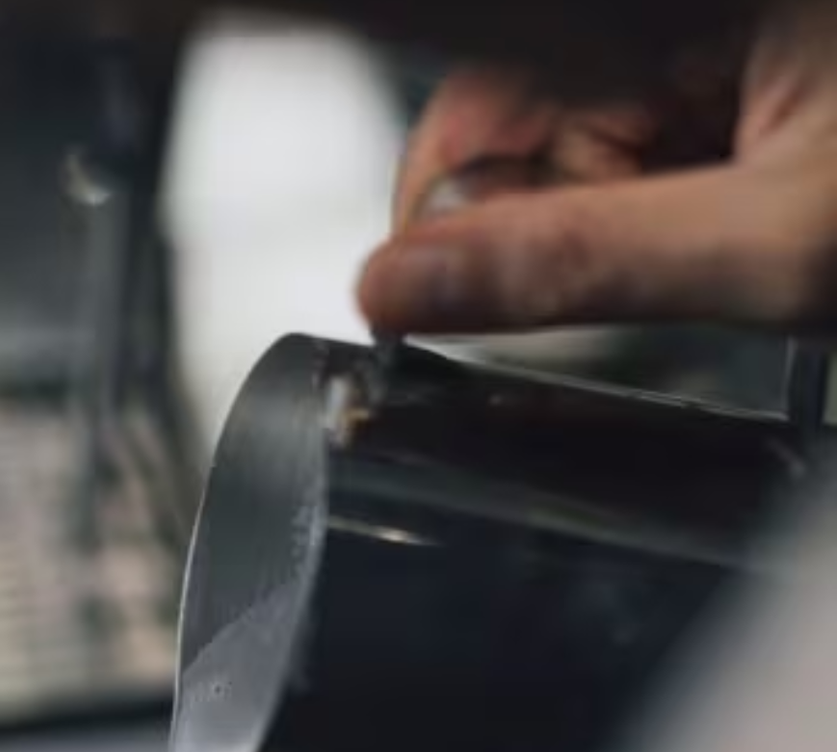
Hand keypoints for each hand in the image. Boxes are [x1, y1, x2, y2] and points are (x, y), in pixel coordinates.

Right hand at [358, 0, 836, 335]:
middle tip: (675, 261)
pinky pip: (640, 150)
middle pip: (521, 129)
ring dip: (621, 222)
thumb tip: (404, 288)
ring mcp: (702, 47)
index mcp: (666, 13)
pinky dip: (665, 208)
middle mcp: (670, 24)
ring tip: (741, 229)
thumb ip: (578, 265)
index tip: (439, 299)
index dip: (444, 211)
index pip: (470, 107)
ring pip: (577, 150)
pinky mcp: (731, 74)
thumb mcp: (773, 241)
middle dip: (558, 221)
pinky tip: (739, 212)